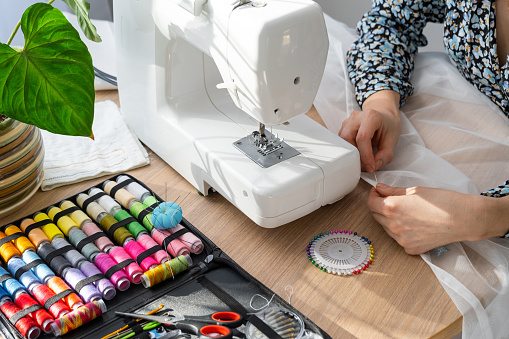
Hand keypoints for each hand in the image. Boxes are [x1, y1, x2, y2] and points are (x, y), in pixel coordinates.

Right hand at [339, 90, 400, 172]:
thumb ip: (384, 155)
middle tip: (365, 166)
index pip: (362, 138)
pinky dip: (349, 150)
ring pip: (342, 142)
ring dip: (351, 153)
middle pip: (348, 139)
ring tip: (362, 159)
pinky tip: (358, 153)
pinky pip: (342, 142)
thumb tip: (373, 167)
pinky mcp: (343, 128)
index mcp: (371, 116)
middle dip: (356, 156)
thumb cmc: (388, 125)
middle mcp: (356, 117)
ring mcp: (348, 121)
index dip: (365, 155)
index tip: (370, 167)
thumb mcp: (392, 140)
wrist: (384, 115)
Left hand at [367, 183, 508, 254]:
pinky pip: (399, 239)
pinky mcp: (410, 249)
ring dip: (391, 220)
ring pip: (387, 228)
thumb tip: (380, 189)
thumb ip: (393, 190)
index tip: (379, 193)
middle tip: (394, 201)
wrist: (463, 219)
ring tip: (409, 213)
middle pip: (376, 215)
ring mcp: (401, 240)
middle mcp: (393, 225)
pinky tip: (416, 225)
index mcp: (391, 208)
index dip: (374, 196)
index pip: (371, 203)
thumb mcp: (415, 190)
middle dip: (381, 207)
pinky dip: (402, 232)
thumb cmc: (442, 202)